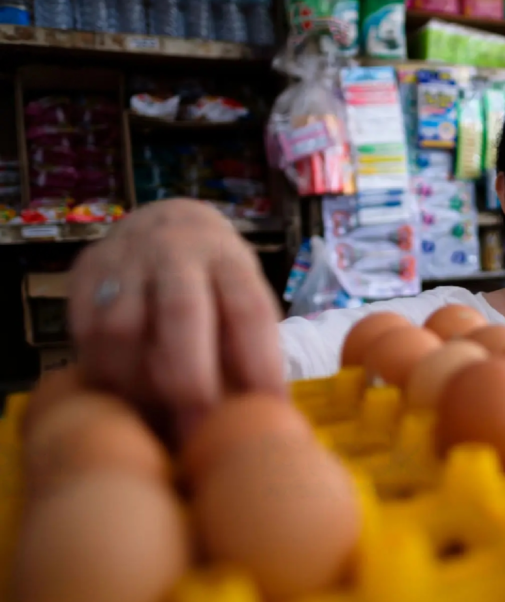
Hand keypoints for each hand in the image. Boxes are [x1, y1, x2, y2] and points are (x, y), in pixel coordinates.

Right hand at [68, 199, 285, 434]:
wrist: (164, 223)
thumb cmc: (215, 280)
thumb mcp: (242, 295)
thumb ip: (247, 342)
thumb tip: (261, 412)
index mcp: (230, 261)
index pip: (250, 310)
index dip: (260, 363)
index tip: (267, 411)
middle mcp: (180, 253)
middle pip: (183, 312)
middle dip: (190, 379)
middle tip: (196, 432)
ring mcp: (129, 259)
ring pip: (123, 327)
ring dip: (138, 382)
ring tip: (155, 417)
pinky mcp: (88, 270)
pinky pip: (86, 329)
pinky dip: (103, 370)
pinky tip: (120, 394)